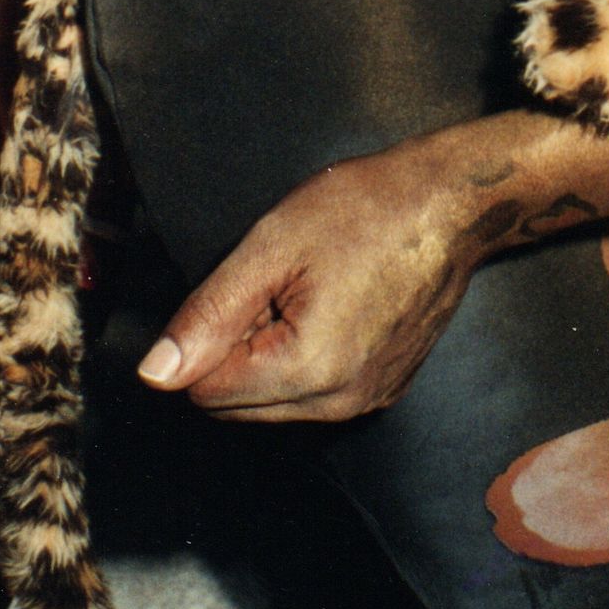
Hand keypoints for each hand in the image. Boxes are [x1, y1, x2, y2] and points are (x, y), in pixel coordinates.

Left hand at [135, 139, 480, 422]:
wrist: (452, 203)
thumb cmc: (365, 210)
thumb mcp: (271, 245)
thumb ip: (208, 314)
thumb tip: (156, 374)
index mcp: (306, 369)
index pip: (205, 390)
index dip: (214, 333)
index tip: (255, 286)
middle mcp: (339, 403)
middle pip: (237, 405)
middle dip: (239, 350)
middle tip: (279, 285)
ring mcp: (367, 401)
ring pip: (275, 404)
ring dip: (272, 356)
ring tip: (311, 291)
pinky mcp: (385, 390)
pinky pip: (315, 396)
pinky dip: (307, 360)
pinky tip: (337, 306)